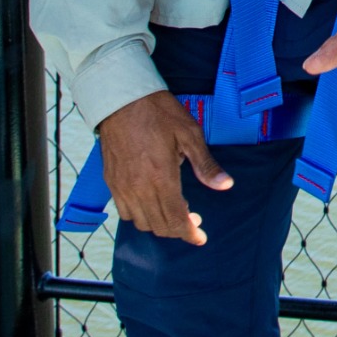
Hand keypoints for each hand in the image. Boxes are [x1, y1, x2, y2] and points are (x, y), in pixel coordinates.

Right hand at [97, 90, 234, 244]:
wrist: (121, 99)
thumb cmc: (158, 113)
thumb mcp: (190, 134)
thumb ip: (206, 165)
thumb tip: (224, 185)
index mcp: (162, 177)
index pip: (176, 219)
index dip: (190, 234)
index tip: (199, 238)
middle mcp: (139, 187)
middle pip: (159, 225)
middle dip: (178, 230)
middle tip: (192, 220)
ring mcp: (122, 186)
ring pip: (141, 222)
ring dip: (159, 224)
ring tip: (173, 211)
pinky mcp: (112, 182)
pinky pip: (124, 212)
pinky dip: (140, 216)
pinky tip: (152, 203)